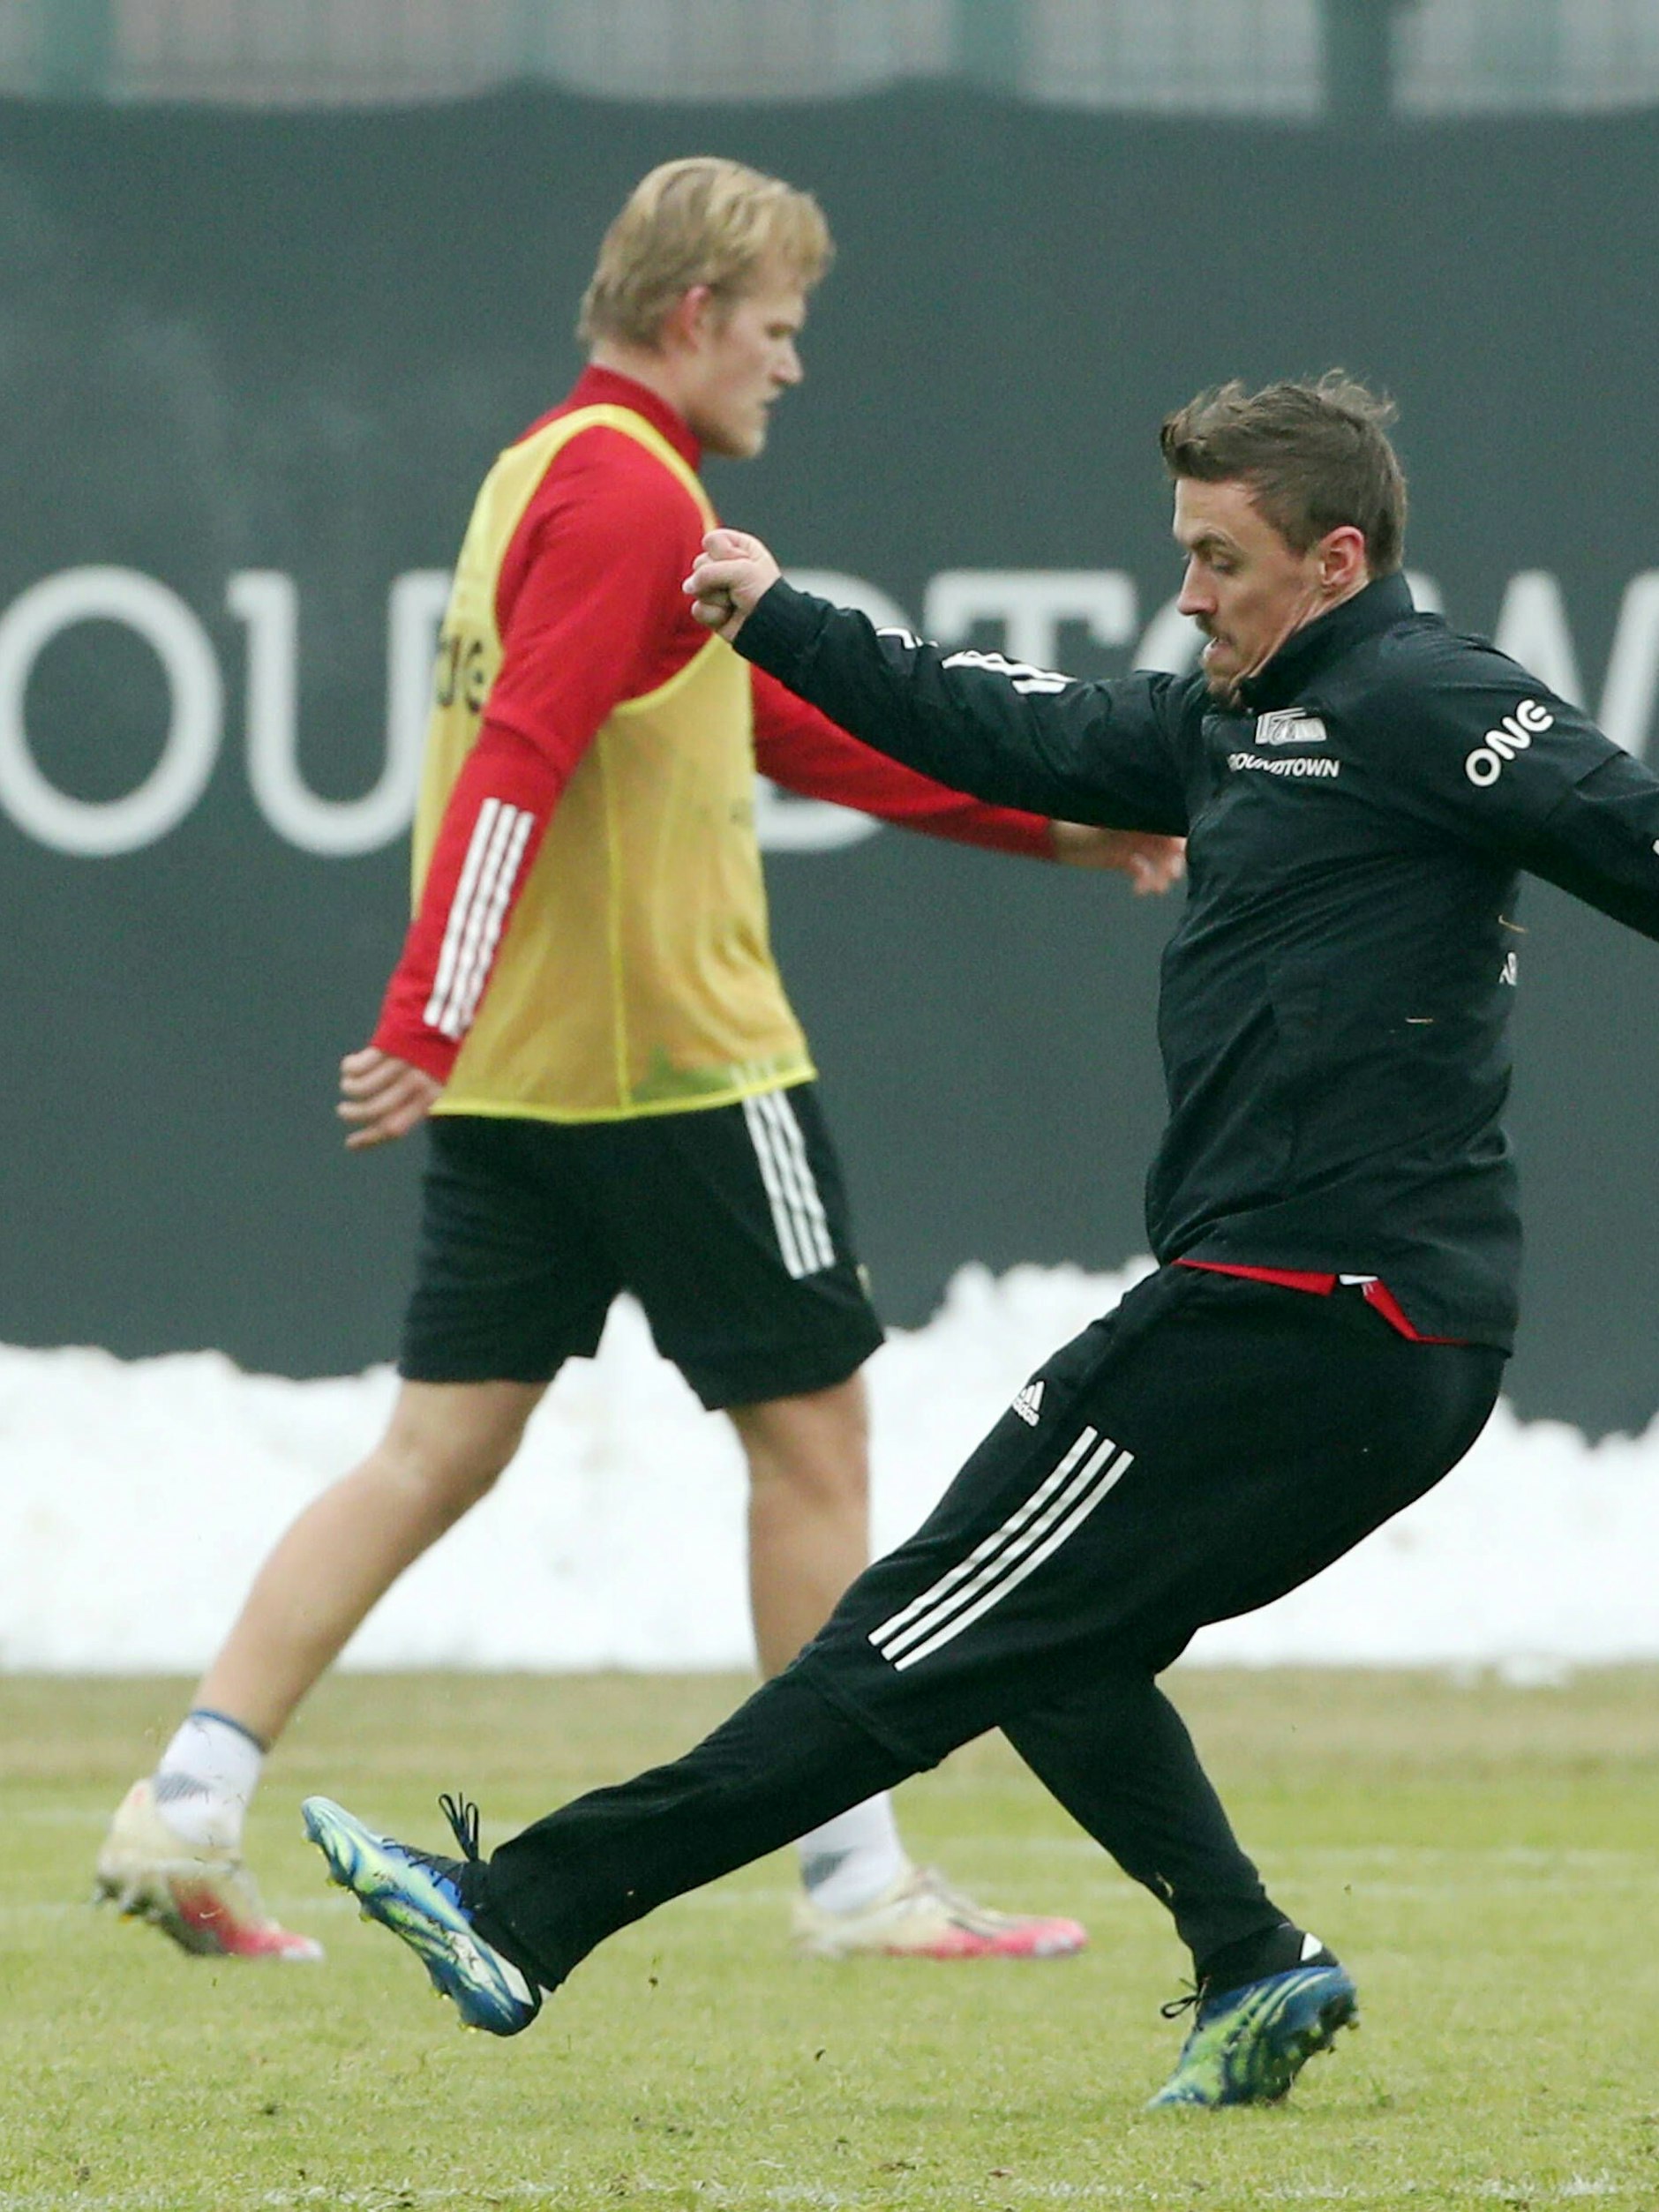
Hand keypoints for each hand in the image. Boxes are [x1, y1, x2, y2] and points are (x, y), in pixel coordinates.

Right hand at [338, 1046, 441, 1149]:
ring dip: (349, 1089)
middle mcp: (416, 1082)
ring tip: (348, 1084)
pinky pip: (358, 1065)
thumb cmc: (440, 1045)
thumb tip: (388, 1122)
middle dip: (353, 1114)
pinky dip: (349, 1068)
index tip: (350, 1144)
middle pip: (374, 1111)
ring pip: (361, 1088)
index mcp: (430, 1095)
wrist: (448, 1006)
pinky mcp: (387, 1043)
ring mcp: (401, 1062)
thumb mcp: (438, 1077)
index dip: (369, 1139)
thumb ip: (417, 1098)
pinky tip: (350, 1064)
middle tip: (344, 1111)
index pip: (394, 1127)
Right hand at [685, 528, 781, 641]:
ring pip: (695, 587)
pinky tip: (729, 617)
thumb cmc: (764, 593)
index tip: (743, 563)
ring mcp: (716, 589)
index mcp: (739, 548)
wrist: (771, 627)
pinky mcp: (711, 611)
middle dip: (718, 578)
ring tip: (735, 602)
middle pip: (700, 563)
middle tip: (740, 587)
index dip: (724, 553)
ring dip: (717, 598)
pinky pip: (697, 609)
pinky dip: (714, 616)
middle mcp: (726, 566)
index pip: (712, 541)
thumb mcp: (740, 570)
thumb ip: (707, 571)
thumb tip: (687, 587)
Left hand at [1051, 823, 1186, 893]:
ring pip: (1156, 860)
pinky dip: (1145, 880)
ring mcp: (1133, 843)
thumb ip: (1134, 822)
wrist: (1056, 837)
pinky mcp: (1123, 858)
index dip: (1178, 838)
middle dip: (1171, 860)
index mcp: (1140, 810)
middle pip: (1167, 844)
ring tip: (1157, 889)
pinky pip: (1142, 871)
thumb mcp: (1109, 820)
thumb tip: (1159, 822)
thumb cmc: (1080, 820)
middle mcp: (1141, 826)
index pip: (1168, 822)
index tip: (1180, 852)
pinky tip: (1140, 890)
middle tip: (1172, 875)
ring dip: (1160, 874)